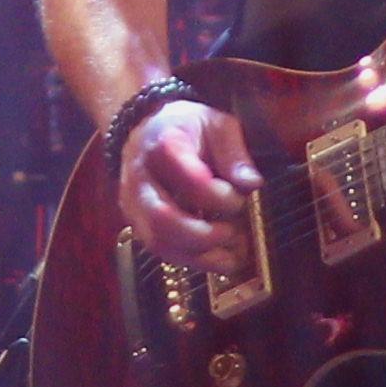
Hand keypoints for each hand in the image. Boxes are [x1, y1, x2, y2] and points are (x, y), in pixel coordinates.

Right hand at [116, 95, 254, 271]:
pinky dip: (192, 260)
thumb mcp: (217, 126)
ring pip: (158, 241)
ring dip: (199, 254)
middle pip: (162, 217)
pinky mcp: (137, 223)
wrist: (148, 130)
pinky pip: (160, 250)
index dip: (213, 193)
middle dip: (203, 234)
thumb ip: (234, 153)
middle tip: (232, 231)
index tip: (237, 196)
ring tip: (231, 251)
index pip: (185, 175)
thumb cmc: (187, 129)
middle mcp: (141, 177)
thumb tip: (251, 183)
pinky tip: (219, 259)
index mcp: (164, 144)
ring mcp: (134, 204)